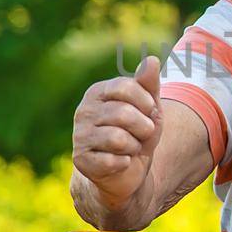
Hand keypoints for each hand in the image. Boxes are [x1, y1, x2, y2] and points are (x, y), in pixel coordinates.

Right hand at [72, 55, 163, 208]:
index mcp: (98, 92)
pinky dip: (124, 163)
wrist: (128, 170)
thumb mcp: (149, 107)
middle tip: (140, 135)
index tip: (148, 111)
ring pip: (119, 139)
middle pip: (124, 114)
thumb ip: (149, 84)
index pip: (127, 86)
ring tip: (129, 148)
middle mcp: (84, 111)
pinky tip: (119, 162)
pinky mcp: (80, 160)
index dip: (146, 102)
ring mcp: (79, 136)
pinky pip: (113, 160)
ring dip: (134, 147)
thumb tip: (152, 60)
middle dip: (143, 128)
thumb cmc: (138, 133)